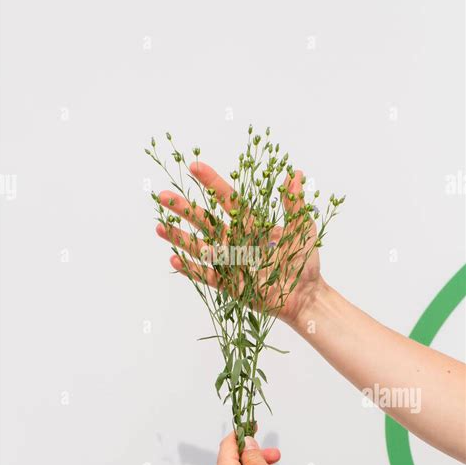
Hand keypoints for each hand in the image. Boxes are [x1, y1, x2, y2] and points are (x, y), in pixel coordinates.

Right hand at [156, 161, 323, 326]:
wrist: (306, 297)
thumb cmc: (306, 263)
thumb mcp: (303, 230)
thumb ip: (294, 203)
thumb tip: (294, 173)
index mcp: (251, 225)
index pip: (227, 199)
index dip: (211, 183)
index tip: (194, 167)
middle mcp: (236, 241)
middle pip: (204, 221)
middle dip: (183, 208)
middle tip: (162, 195)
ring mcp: (230, 263)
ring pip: (199, 247)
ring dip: (178, 237)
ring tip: (159, 227)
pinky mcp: (229, 285)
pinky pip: (205, 275)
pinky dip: (190, 268)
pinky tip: (174, 259)